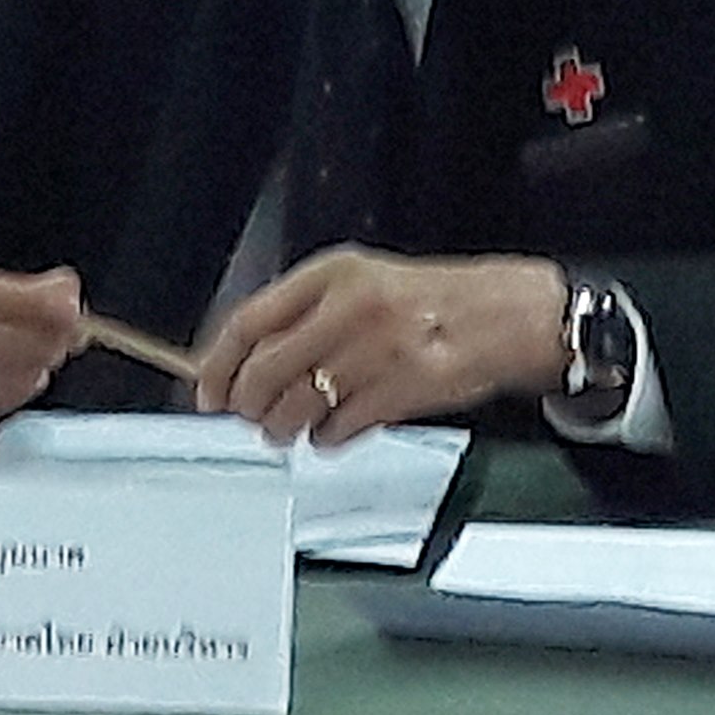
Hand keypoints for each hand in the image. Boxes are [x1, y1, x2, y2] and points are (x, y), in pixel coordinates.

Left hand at [198, 249, 565, 446]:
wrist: (506, 316)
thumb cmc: (429, 303)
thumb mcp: (361, 284)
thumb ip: (303, 316)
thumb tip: (241, 364)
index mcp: (332, 274)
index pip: (249, 321)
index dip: (219, 365)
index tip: (209, 391)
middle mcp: (351, 307)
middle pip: (265, 371)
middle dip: (249, 407)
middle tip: (252, 419)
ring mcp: (378, 349)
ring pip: (298, 407)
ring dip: (284, 429)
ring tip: (291, 430)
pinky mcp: (404, 389)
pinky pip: (340, 429)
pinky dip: (328, 440)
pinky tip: (334, 432)